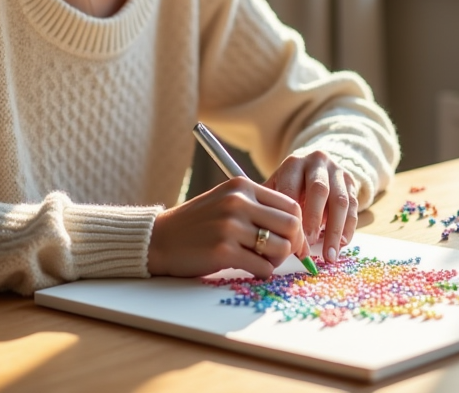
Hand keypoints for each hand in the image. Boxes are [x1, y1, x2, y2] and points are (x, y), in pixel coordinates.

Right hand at [147, 176, 305, 278]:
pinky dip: (262, 273)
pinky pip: (263, 267)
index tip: (295, 242)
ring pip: (281, 248)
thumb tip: (297, 229)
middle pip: (292, 226)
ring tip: (261, 261)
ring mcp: (230, 226)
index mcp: (242, 186)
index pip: (291, 205)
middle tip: (281, 255)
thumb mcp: (227, 202)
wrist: (160, 239)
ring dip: (276, 260)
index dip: (299, 227)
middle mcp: (238, 202)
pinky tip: (249, 269)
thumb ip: (257, 208)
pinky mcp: (223, 250)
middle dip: (293, 245)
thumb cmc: (197, 224)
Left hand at [265, 150, 357, 264]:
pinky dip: (348, 227)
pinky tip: (342, 244)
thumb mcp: (276, 186)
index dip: (292, 216)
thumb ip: (271, 206)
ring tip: (329, 255)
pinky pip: (354, 206)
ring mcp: (337, 171)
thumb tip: (264, 238)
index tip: (290, 240)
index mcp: (294, 163)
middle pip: (319, 190)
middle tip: (310, 245)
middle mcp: (317, 163)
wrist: (315, 165)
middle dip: (314, 220)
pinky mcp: (351, 181)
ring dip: (335, 230)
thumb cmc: (290, 184)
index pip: (292, 189)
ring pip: (340, 200)